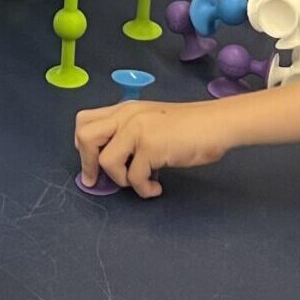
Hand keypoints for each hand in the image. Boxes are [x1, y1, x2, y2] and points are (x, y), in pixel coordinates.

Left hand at [75, 100, 235, 199]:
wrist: (216, 124)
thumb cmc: (190, 127)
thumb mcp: (151, 123)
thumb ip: (130, 134)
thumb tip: (111, 162)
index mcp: (124, 109)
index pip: (84, 120)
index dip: (82, 145)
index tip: (92, 165)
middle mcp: (126, 116)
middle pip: (85, 136)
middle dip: (88, 163)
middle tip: (98, 181)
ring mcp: (137, 129)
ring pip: (107, 162)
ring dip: (122, 180)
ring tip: (142, 182)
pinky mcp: (150, 146)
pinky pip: (134, 178)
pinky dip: (144, 189)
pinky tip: (157, 187)